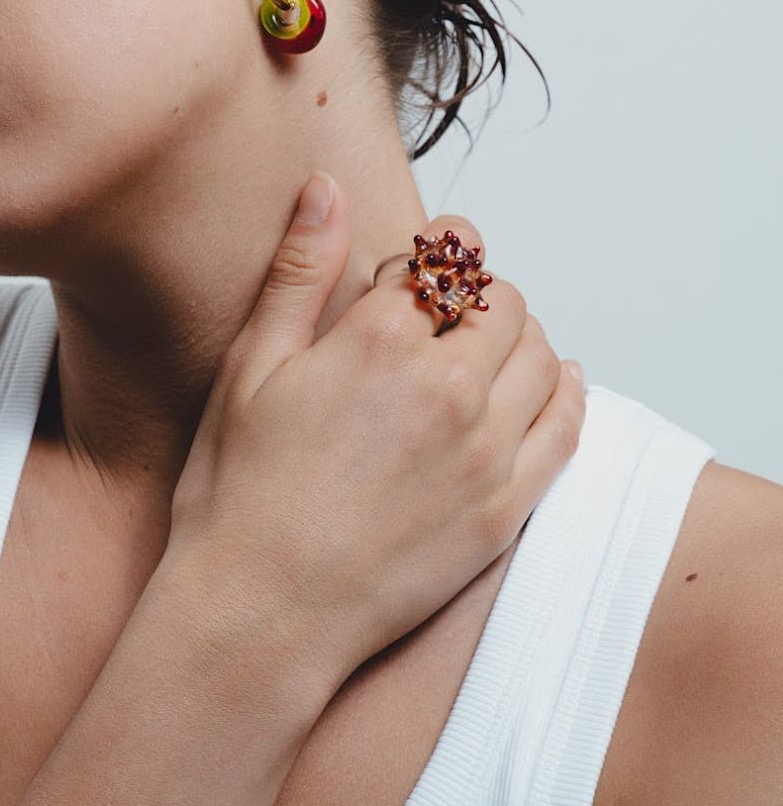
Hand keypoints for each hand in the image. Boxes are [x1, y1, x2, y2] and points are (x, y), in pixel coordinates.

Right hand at [166, 172, 585, 695]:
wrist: (260, 616)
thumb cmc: (238, 495)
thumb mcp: (251, 367)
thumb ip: (299, 271)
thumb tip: (325, 188)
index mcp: (378, 341)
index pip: (442, 256)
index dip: (432, 251)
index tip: (420, 265)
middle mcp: (446, 387)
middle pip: (500, 300)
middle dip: (475, 292)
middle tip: (443, 312)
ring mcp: (484, 452)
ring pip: (540, 354)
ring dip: (519, 337)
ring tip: (482, 350)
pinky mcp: (505, 510)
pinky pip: (566, 427)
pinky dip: (565, 393)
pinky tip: (549, 385)